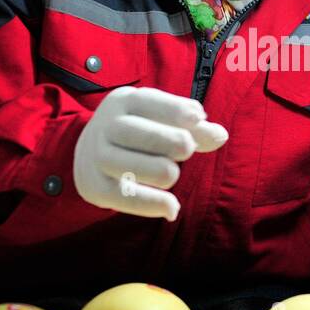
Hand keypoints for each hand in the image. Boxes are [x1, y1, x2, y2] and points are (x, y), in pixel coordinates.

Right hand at [73, 86, 227, 219]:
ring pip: (126, 164)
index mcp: (124, 101)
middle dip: (166, 140)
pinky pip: (122, 197)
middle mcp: (106, 126)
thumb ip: (193, 128)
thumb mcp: (161, 119)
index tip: (198, 117)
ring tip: (174, 174)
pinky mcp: (94, 186)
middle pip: (133, 132)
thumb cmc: (139, 132)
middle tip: (187, 149)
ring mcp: (97, 157)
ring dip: (158, 171)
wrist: (88, 152)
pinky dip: (150, 204)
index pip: (148, 101)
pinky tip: (172, 208)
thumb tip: (221, 135)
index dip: (174, 109)